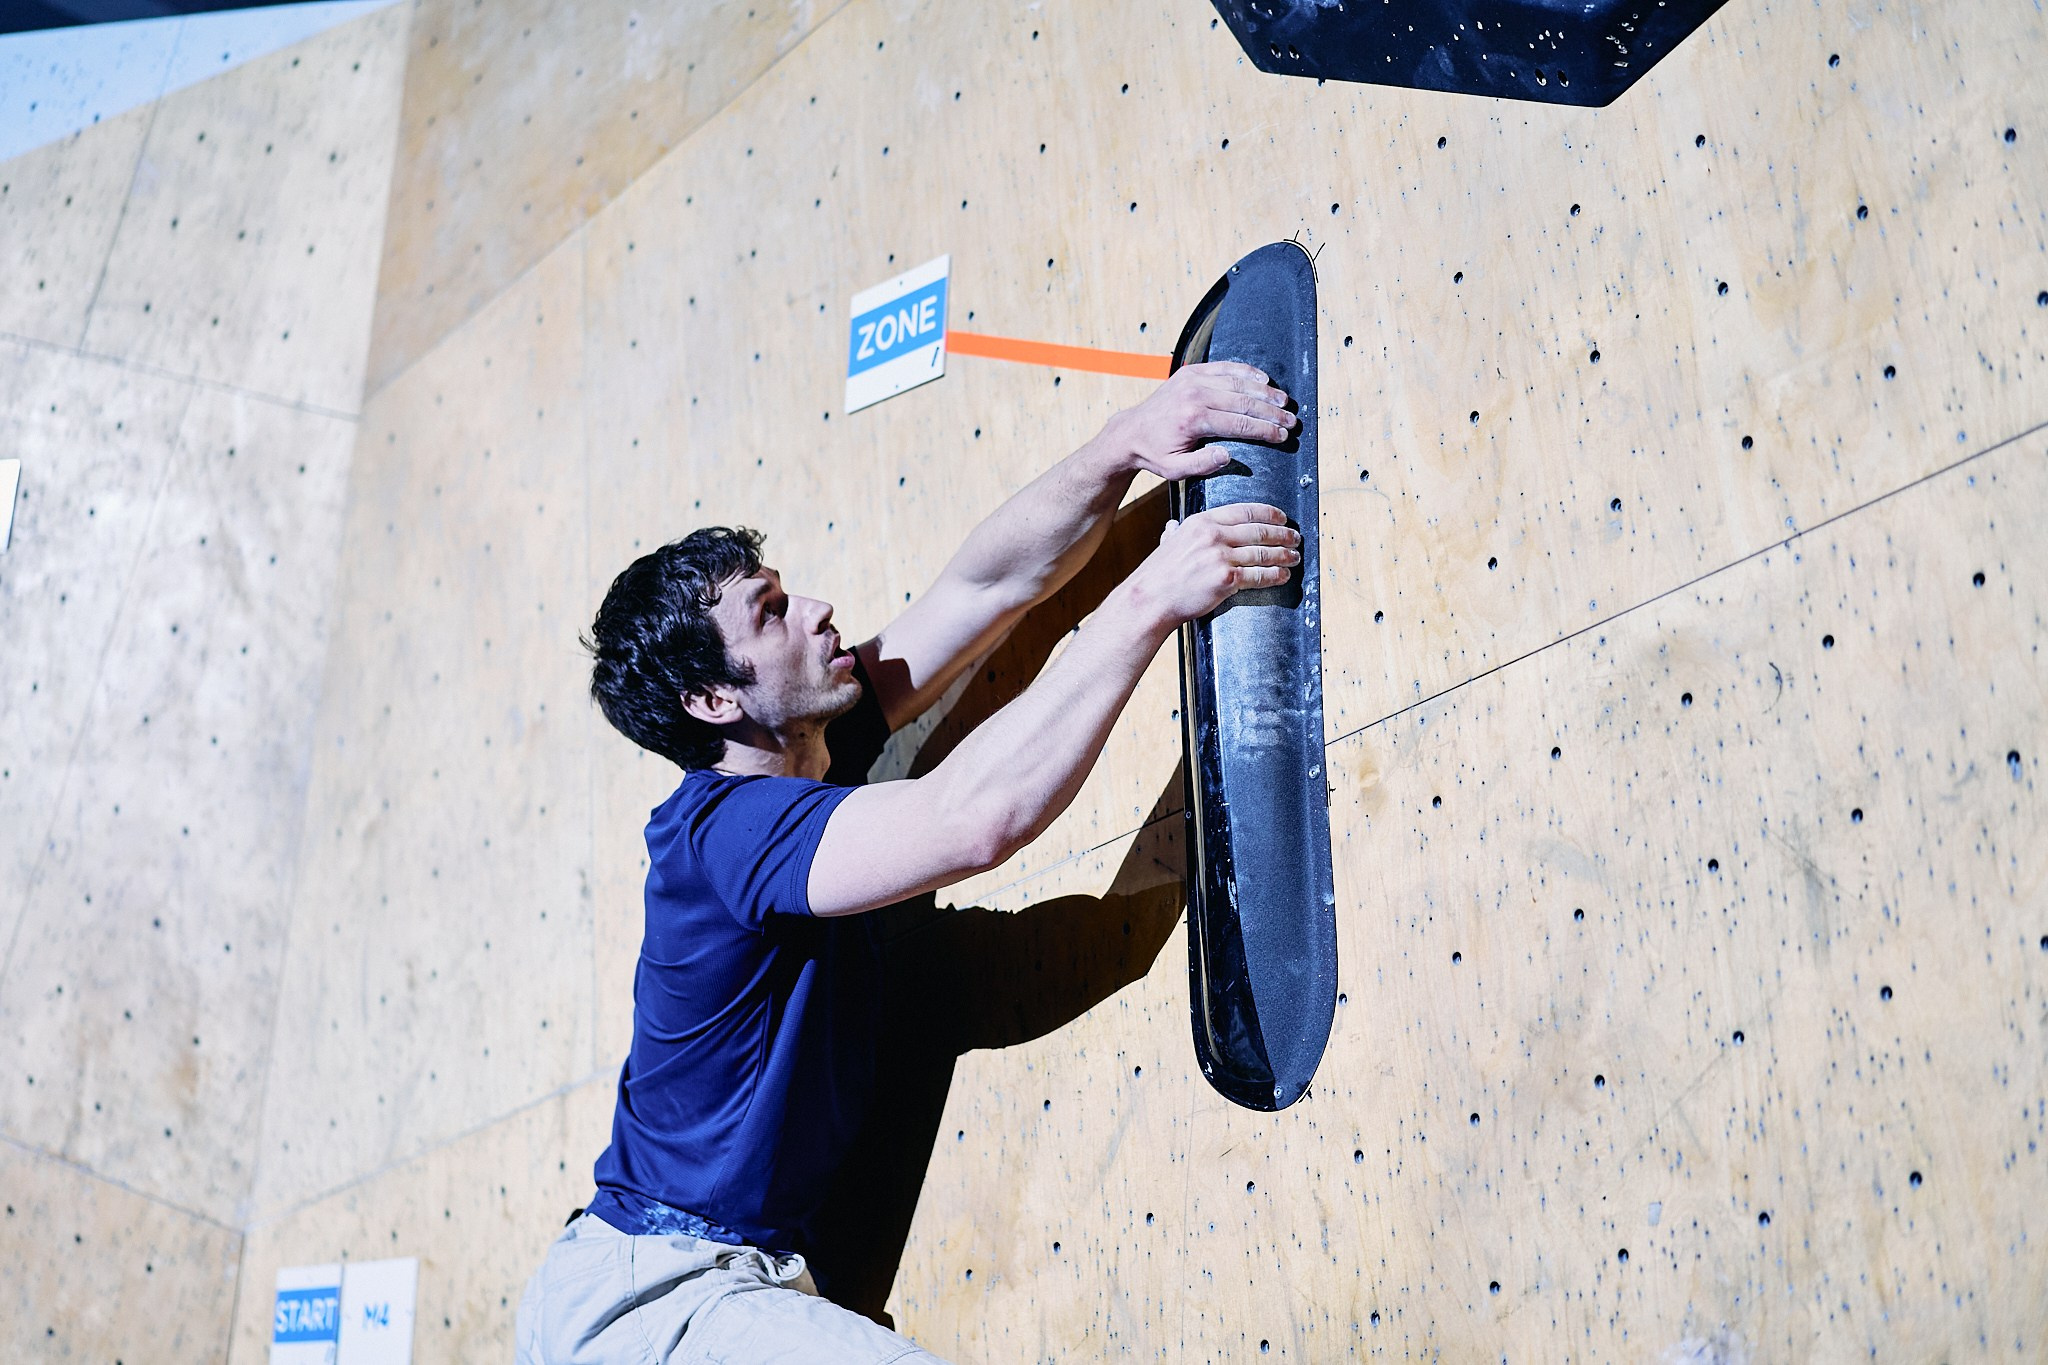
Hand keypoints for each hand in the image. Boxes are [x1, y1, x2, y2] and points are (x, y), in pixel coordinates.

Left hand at [1107, 362, 1295, 480]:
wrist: (1131, 431)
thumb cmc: (1155, 453)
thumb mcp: (1175, 470)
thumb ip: (1202, 465)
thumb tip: (1228, 456)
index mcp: (1193, 420)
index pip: (1240, 424)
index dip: (1265, 430)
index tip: (1283, 435)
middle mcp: (1194, 395)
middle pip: (1244, 401)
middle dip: (1271, 411)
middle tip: (1291, 419)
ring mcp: (1193, 380)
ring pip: (1238, 382)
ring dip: (1264, 392)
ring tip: (1283, 401)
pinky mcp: (1191, 372)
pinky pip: (1224, 368)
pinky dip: (1246, 372)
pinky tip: (1263, 380)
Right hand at [1126, 503, 1301, 626]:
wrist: (1149, 599)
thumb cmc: (1157, 575)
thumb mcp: (1168, 543)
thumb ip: (1176, 533)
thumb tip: (1173, 528)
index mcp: (1202, 522)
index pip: (1245, 511)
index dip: (1269, 514)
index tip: (1282, 519)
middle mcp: (1213, 535)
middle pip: (1259, 530)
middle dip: (1283, 534)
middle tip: (1295, 539)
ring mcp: (1220, 557)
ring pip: (1263, 552)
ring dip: (1284, 555)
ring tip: (1294, 557)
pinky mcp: (1226, 579)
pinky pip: (1258, 575)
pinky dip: (1275, 575)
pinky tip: (1282, 575)